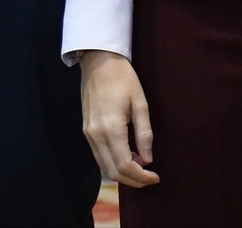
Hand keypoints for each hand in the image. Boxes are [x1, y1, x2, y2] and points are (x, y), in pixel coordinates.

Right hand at [78, 49, 158, 187]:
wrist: (98, 62)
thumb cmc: (123, 78)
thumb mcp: (140, 103)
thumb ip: (144, 133)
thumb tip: (148, 159)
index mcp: (111, 128)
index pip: (125, 165)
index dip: (141, 177)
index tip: (155, 177)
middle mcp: (96, 135)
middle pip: (113, 171)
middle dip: (133, 180)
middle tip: (150, 178)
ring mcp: (88, 134)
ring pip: (104, 166)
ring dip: (123, 173)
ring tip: (141, 167)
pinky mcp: (86, 130)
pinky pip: (99, 156)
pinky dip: (113, 163)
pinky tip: (127, 156)